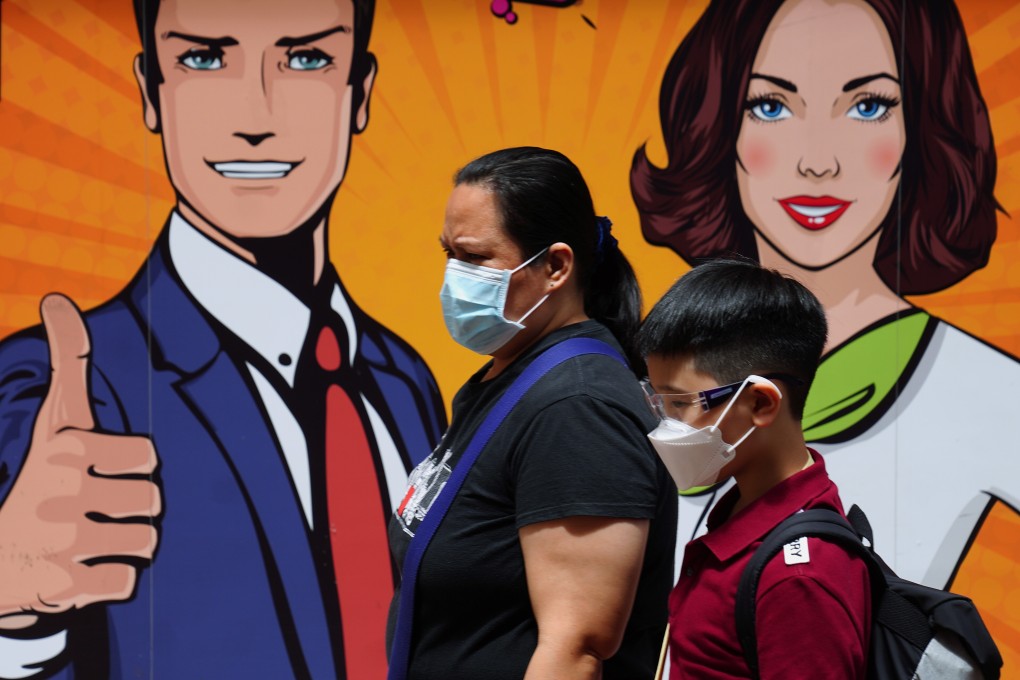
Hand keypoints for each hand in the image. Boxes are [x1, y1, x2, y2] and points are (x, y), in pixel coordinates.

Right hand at [0, 294, 159, 628]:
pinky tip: (80, 569)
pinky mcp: (62, 586)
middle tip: (90, 511)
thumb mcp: (56, 418)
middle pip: (152, 502)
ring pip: (146, 541)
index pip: (149, 457)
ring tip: (88, 539)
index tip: (95, 471)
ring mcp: (61, 540)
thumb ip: (70, 362)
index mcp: (66, 448)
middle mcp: (61, 492)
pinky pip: (127, 582)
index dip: (129, 467)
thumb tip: (58, 299)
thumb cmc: (42, 476)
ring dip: (124, 545)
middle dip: (129, 509)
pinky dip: (110, 582)